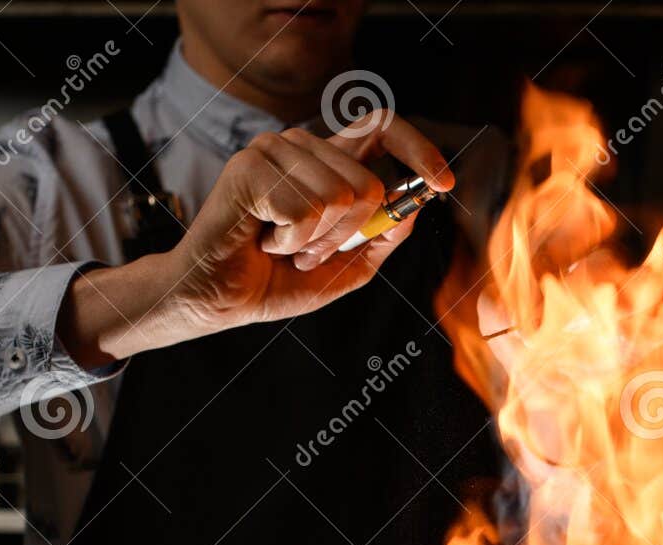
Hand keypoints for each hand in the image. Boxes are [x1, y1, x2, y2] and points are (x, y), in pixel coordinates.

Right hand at [59, 111, 453, 367]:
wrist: (219, 301)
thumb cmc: (275, 281)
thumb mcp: (348, 268)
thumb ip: (382, 237)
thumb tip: (414, 204)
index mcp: (325, 162)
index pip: (381, 126)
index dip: (418, 149)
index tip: (444, 183)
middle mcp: (300, 146)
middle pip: (368, 183)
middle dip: (347, 236)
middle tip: (307, 252)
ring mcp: (273, 150)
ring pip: (340, 196)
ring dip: (316, 241)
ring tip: (283, 246)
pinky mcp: (250, 168)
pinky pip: (306, 210)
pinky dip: (290, 242)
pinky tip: (263, 241)